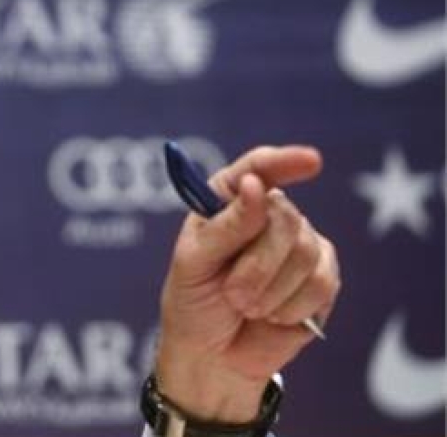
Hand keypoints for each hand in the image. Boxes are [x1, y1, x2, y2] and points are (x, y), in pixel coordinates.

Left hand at [155, 145, 341, 421]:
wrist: (213, 356)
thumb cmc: (194, 302)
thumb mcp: (194, 263)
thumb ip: (226, 226)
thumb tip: (256, 186)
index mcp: (229, 200)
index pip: (260, 167)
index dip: (285, 161)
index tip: (311, 162)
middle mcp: (269, 214)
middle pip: (285, 218)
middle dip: (256, 264)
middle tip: (232, 294)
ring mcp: (300, 243)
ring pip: (304, 252)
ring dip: (269, 290)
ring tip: (246, 306)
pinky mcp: (322, 277)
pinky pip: (321, 282)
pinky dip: (290, 306)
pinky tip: (271, 315)